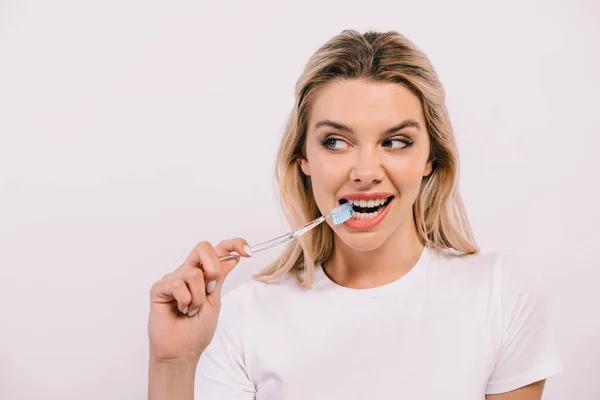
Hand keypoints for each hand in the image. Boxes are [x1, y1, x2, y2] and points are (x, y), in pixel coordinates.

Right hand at [148, 238, 251, 363]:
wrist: (182, 351)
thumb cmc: (197, 330)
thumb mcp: (215, 301)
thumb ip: (219, 278)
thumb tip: (232, 258)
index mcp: (203, 274)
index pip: (217, 250)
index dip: (233, 244)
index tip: (247, 252)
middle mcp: (188, 272)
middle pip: (203, 248)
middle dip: (212, 268)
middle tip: (210, 290)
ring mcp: (173, 279)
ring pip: (193, 272)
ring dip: (197, 297)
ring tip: (191, 310)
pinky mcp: (159, 288)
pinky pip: (177, 283)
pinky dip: (184, 300)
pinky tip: (179, 310)